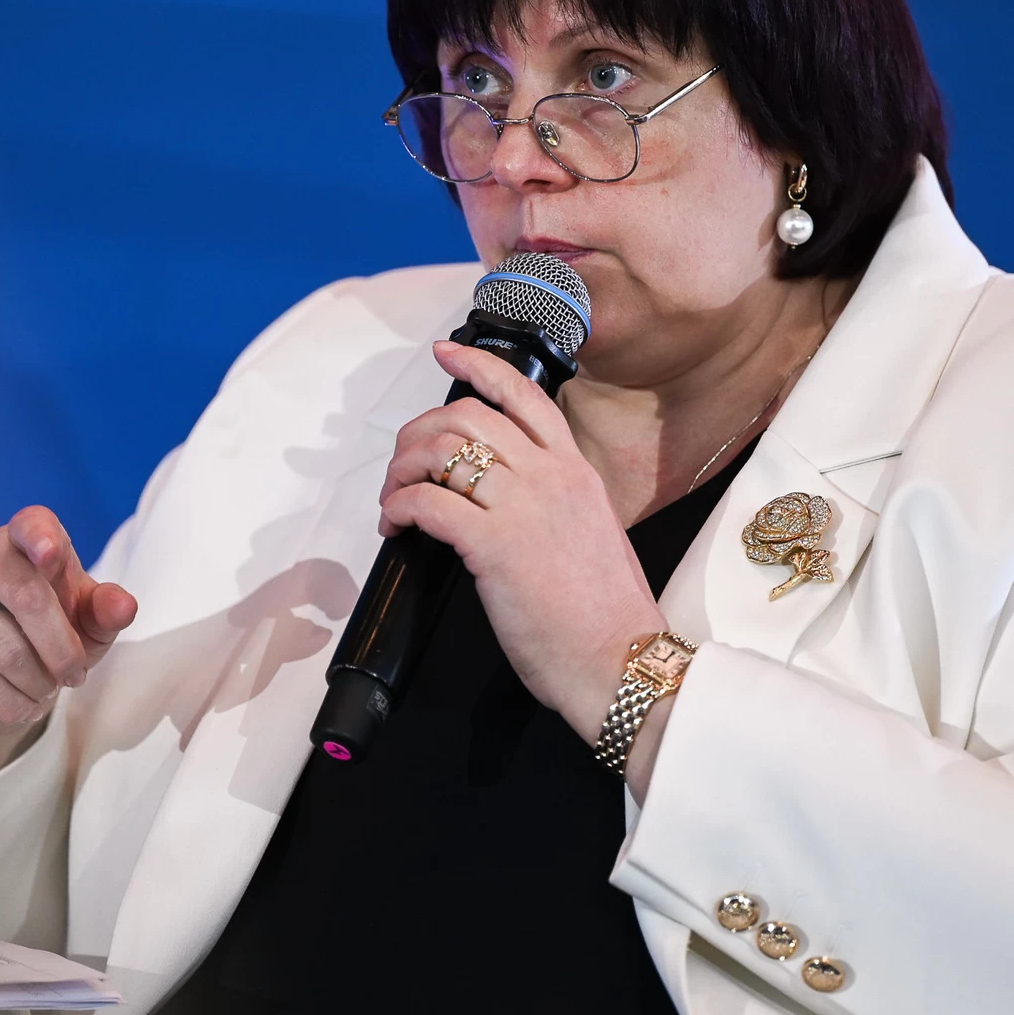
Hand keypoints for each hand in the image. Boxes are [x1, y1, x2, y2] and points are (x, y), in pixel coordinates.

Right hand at [0, 506, 137, 736]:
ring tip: (48, 689)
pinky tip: (24, 703)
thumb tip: (124, 606)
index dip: (41, 536)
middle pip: (25, 596)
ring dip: (37, 681)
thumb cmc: (52, 631)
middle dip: (60, 647)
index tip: (51, 554)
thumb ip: (105, 610)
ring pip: (4, 647)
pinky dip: (12, 702)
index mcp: (27, 539)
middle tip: (75, 676)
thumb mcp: (86, 621)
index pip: (31, 524)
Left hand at [377, 342, 665, 744]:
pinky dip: (400, 505)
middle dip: (419, 432)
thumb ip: (555, 502)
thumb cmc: (606, 613)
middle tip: (402, 463)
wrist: (620, 660)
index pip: (523, 396)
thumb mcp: (592, 532)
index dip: (478, 365)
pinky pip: (429, 503)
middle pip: (466, 417)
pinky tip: (395, 523)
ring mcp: (523, 508)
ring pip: (441, 452)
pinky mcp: (495, 547)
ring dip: (402, 469)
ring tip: (393, 498)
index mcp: (575, 471)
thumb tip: (505, 499)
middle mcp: (551, 477)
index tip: (445, 353)